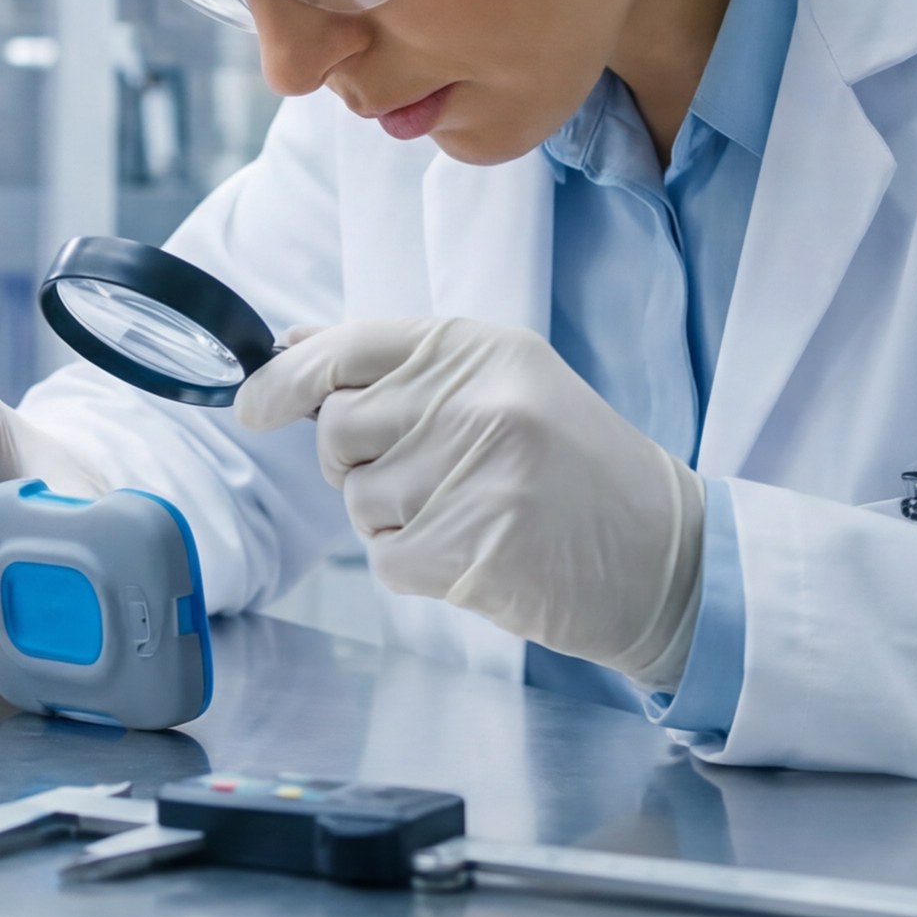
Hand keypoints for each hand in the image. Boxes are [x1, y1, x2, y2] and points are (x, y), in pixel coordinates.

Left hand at [235, 317, 704, 684]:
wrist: (664, 554)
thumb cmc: (577, 470)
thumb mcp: (501, 384)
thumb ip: (398, 367)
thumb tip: (292, 348)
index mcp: (478, 349)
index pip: (347, 349)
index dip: (285, 381)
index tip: (252, 405)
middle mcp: (472, 400)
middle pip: (337, 433)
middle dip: (358, 465)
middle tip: (430, 477)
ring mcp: (471, 474)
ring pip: (359, 505)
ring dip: (398, 522)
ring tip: (472, 514)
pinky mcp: (469, 547)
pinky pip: (388, 562)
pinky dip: (420, 569)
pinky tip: (477, 555)